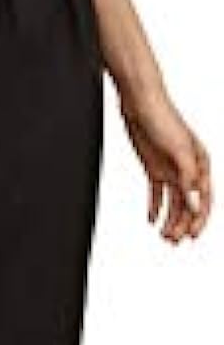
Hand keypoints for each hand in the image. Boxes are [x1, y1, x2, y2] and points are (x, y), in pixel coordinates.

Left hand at [116, 76, 212, 242]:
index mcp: (201, 164)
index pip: (204, 199)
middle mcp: (188, 169)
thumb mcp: (179, 150)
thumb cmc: (164, 119)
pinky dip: (155, 208)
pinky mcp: (155, 168)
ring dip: (170, 220)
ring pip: (174, 202)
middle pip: (189, 204)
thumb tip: (195, 203)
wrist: (140, 103)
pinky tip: (152, 221)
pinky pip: (158, 194)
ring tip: (164, 236)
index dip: (199, 219)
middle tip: (172, 241)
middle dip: (183, 224)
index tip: (192, 236)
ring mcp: (171, 169)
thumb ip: (188, 178)